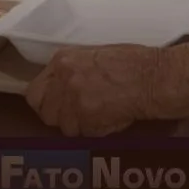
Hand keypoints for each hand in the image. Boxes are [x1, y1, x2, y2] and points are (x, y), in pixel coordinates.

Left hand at [26, 43, 188, 136]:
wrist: (153, 77)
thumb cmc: (133, 62)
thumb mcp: (93, 55)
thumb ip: (72, 70)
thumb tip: (60, 86)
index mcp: (62, 60)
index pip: (35, 90)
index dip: (45, 101)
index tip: (54, 104)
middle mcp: (63, 79)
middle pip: (44, 111)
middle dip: (57, 116)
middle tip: (73, 116)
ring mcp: (75, 100)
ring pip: (64, 126)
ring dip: (77, 126)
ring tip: (95, 117)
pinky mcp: (89, 118)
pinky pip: (83, 133)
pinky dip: (94, 131)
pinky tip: (107, 119)